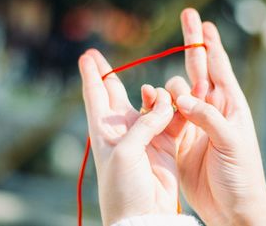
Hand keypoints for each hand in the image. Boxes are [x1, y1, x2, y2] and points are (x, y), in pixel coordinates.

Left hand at [79, 50, 178, 225]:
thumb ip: (145, 124)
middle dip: (109, 75)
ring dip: (156, 95)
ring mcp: (145, 136)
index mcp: (106, 131)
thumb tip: (163, 103)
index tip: (87, 56)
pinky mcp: (166, 143)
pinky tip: (178, 103)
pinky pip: (172, 119)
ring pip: (150, 104)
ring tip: (159, 97)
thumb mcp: (127, 152)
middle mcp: (124, 130)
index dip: (91, 75)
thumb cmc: (125, 188)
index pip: (95, 96)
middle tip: (100, 56)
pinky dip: (176, 110)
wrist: (145, 215)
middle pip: (115, 95)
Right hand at [164, 9, 265, 225]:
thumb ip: (208, 118)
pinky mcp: (179, 138)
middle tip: (189, 15)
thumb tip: (182, 97)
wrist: (231, 207)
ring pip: (177, 92)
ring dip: (170, 87)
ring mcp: (194, 122)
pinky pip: (165, 114)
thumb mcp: (231, 143)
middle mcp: (212, 109)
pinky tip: (150, 101)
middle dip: (193, 43)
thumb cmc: (242, 175)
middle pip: (199, 70)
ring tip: (166, 99)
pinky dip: (157, 105)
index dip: (211, 45)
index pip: (220, 68)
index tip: (206, 24)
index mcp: (230, 106)